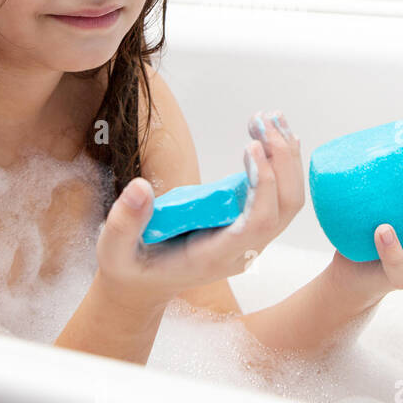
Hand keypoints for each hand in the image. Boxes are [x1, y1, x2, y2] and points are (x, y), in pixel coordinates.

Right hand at [93, 109, 304, 311]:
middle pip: (285, 207)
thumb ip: (124, 222)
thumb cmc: (131, 268)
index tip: (251, 147)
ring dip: (286, 156)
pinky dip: (281, 162)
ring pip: (288, 200)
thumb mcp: (114, 251)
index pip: (257, 224)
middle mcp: (242, 250)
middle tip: (263, 119)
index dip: (263, 186)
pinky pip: (279, 195)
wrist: (143, 285)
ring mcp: (250, 239)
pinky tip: (273, 133)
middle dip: (282, 160)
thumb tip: (140, 187)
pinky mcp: (249, 224)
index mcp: (214, 257)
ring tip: (271, 117)